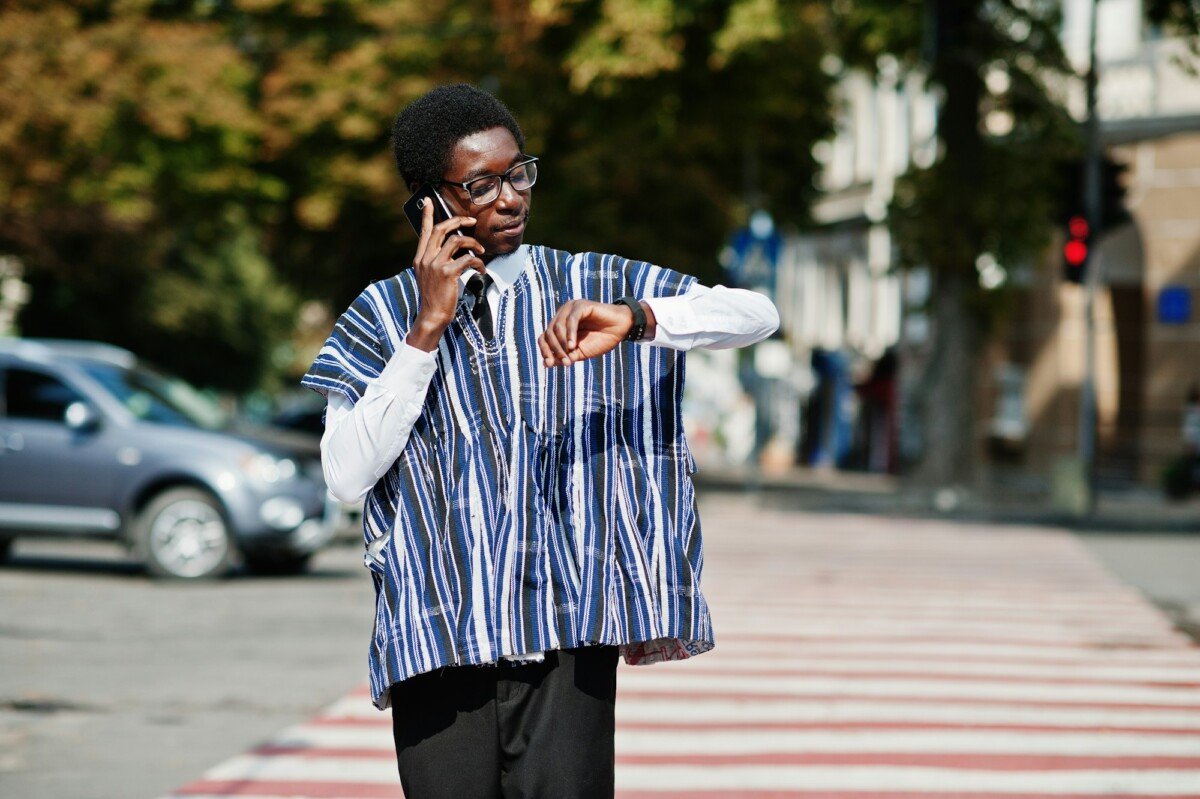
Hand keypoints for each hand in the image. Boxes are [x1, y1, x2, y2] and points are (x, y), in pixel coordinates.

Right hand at [406, 199, 485, 351]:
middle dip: (458, 221)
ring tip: (480, 252)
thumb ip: (436, 261)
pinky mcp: (447, 273)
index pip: (424, 231)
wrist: (432, 316)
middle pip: (441, 229)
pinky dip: (477, 263)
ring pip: (457, 241)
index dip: (426, 215)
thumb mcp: (430, 276)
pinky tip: (481, 269)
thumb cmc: (435, 298)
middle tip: (472, 221)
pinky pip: (467, 259)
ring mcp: (435, 265)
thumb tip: (453, 247)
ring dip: (473, 244)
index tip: (428, 201)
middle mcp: (425, 258)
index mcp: (420, 258)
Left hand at [538, 299, 654, 367]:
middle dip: (555, 350)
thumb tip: (546, 364)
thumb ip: (564, 356)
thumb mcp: (580, 353)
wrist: (620, 330)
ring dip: (562, 344)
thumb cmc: (601, 340)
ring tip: (571, 356)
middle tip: (566, 362)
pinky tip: (573, 346)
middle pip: (549, 333)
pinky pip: (571, 320)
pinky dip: (570, 334)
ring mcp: (571, 308)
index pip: (544, 337)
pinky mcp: (581, 305)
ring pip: (558, 327)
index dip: (544, 350)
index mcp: (560, 325)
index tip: (549, 364)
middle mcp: (562, 315)